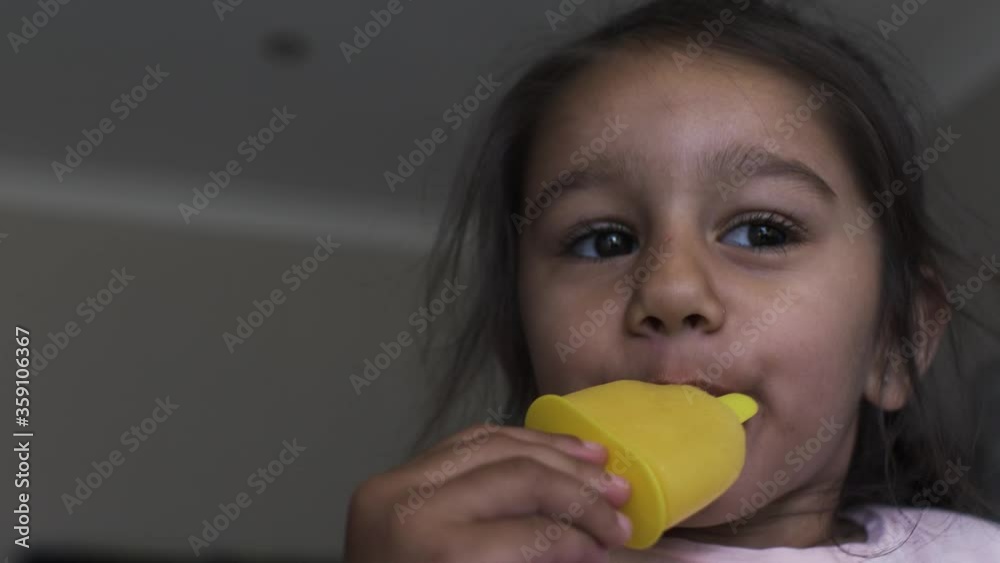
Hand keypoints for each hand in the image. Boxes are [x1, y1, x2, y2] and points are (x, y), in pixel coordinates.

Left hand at [344, 424, 631, 562]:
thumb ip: (545, 561)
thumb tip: (612, 549)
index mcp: (441, 554)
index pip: (533, 533)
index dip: (582, 538)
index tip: (614, 543)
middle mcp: (414, 508)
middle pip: (518, 476)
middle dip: (579, 491)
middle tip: (620, 502)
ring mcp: (396, 485)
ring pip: (494, 444)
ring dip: (553, 452)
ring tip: (600, 463)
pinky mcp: (392, 477)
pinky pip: (464, 444)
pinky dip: (513, 442)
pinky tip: (551, 448)